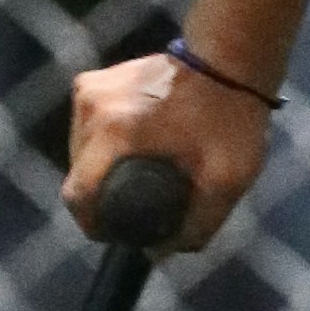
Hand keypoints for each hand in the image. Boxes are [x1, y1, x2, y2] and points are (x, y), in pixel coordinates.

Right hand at [65, 48, 268, 253]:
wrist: (231, 56)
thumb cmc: (231, 117)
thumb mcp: (227, 179)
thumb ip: (197, 224)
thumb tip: (160, 254)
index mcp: (113, 131)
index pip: (78, 195)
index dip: (93, 224)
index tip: (114, 234)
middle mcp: (91, 108)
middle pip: (77, 175)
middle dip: (101, 197)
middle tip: (137, 206)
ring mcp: (88, 90)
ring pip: (80, 152)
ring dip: (102, 170)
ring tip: (138, 176)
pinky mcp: (92, 82)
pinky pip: (88, 129)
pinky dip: (106, 145)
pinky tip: (136, 148)